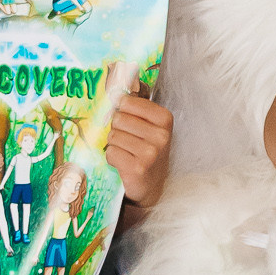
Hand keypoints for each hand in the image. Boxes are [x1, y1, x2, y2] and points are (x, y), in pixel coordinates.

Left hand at [107, 93, 173, 214]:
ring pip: (113, 136)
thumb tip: (114, 90)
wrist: (150, 184)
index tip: (129, 122)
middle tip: (129, 141)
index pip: (127, 102)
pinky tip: (124, 163)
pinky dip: (112, 158)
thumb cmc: (146, 150)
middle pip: (118, 118)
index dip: (122, 112)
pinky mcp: (137, 168)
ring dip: (115, 145)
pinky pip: (111, 152)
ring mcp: (150, 153)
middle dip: (117, 130)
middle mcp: (161, 135)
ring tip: (127, 153)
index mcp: (164, 118)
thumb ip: (134, 107)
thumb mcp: (148, 125)